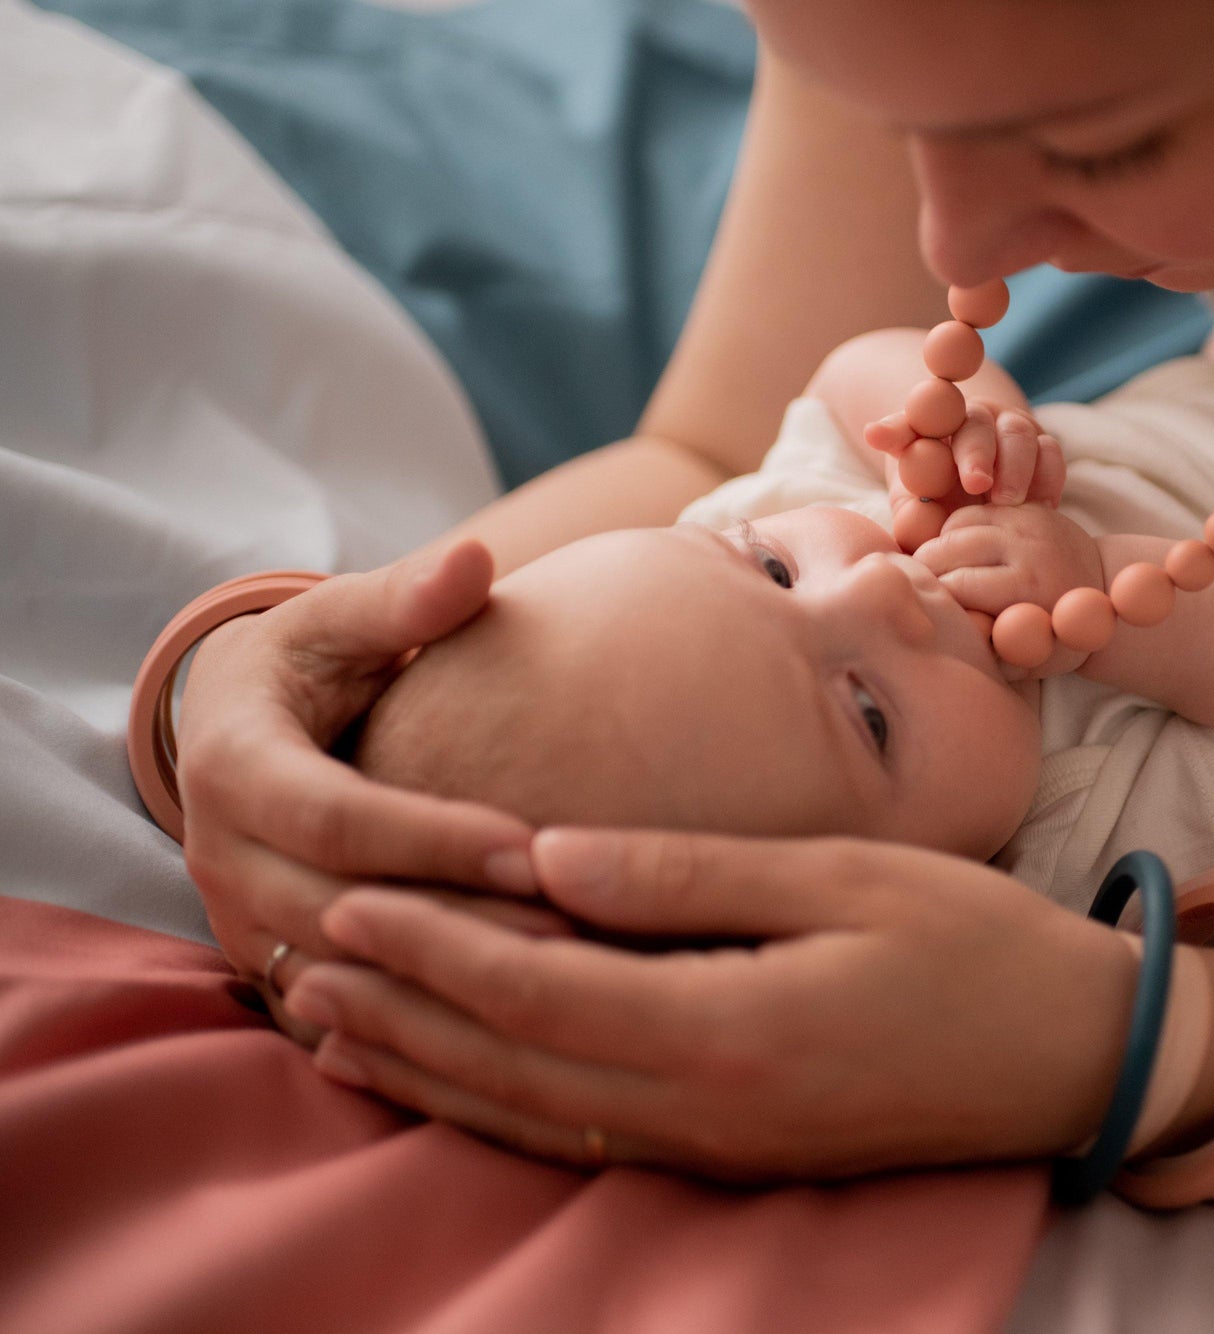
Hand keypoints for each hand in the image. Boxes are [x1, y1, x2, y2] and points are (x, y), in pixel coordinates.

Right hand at [173, 539, 538, 1034]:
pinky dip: (426, 1018)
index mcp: (232, 767)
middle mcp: (220, 857)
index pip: (338, 821)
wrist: (241, 721)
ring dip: (453, 977)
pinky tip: (518, 1016)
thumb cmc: (314, 658)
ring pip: (347, 972)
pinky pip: (347, 1009)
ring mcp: (238, 920)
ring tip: (567, 972)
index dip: (436, 839)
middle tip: (575, 926)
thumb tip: (476, 558)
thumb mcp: (344, 617)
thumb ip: (406, 595)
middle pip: (343, 911)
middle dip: (460, 921)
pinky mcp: (271, 961)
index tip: (536, 846)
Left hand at [281, 828, 1138, 1178]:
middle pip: (511, 1066)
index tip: (348, 897)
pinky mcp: (736, 1155)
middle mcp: (705, 1110)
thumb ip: (688, 874)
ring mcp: (719, 1148)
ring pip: (534, 1117)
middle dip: (402, 1011)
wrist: (1073, 1058)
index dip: (433, 946)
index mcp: (727, 1029)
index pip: (537, 990)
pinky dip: (500, 1111)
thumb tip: (546, 855)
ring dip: (428, 1071)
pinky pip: (586, 1139)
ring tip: (338, 1026)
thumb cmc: (974, 945)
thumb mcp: (844, 879)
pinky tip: (460, 1082)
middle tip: (301, 959)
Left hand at [869, 404, 1064, 549]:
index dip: (894, 428)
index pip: (907, 422)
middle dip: (975, 452)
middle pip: (973, 422)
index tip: (877, 437)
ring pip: (1018, 431)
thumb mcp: (919, 513)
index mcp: (928, 431)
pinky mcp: (1042, 443)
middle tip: (976, 484)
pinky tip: (1039, 506)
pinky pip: (1051, 451)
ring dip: (1015, 466)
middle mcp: (969, 419)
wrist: (991, 509)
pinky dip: (1046, 476)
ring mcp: (1008, 427)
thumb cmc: (942, 511)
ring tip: (1008, 502)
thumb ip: (911, 514)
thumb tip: (911, 522)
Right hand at [915, 504, 1103, 678]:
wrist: (1103, 593)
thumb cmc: (1057, 639)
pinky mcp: (1026, 507)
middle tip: (918, 591)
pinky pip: (972, 512)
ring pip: (956, 525)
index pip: (957, 585)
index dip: (934, 600)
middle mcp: (1029, 548)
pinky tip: (952, 555)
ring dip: (934, 549)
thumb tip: (951, 639)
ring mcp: (1028, 521)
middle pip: (950, 548)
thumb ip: (989, 654)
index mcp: (1030, 587)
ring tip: (930, 574)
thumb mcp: (1029, 661)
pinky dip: (953, 531)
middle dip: (925, 570)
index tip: (927, 614)